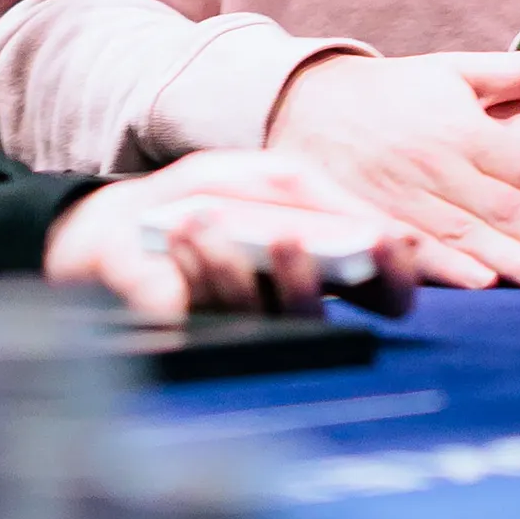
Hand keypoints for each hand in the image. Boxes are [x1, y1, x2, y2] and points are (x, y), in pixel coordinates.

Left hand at [42, 150, 418, 320]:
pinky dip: (201, 265)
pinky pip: (212, 318)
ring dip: (238, 264)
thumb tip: (382, 229)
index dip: (400, 277)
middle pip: (328, 320)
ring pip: (259, 321)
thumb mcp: (266, 178)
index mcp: (325, 269)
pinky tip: (184, 231)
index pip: (384, 291)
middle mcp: (291, 308)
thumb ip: (317, 196)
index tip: (394, 245)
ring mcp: (245, 328)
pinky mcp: (198, 340)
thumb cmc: (204, 196)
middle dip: (310, 281)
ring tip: (209, 218)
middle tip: (293, 240)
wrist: (118, 220)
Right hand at [268, 36, 519, 290]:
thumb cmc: (395, 91)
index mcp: (464, 128)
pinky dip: (447, 270)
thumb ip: (519, 71)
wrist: (307, 104)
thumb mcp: (456, 71)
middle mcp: (437, 164)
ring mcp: (403, 196)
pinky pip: (416, 249)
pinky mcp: (375, 221)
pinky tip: (481, 286)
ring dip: (512, 263)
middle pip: (507, 210)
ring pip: (467, 235)